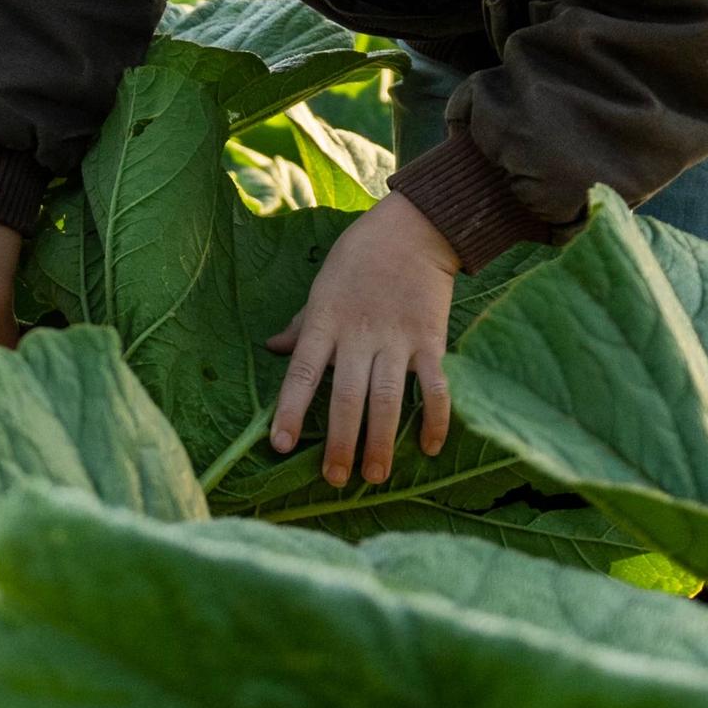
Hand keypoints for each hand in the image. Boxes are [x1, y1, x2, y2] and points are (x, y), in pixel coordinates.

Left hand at [267, 191, 458, 487]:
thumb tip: (273, 348)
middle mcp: (359, 335)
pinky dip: (434, 417)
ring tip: (375, 476)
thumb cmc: (359, 257)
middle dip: (340, 442)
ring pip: (386, 399)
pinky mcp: (431, 340)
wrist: (414, 228)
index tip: (280, 445)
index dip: (289, 410)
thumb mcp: (321, 286)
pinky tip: (429, 447)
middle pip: (345, 398)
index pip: (302, 373)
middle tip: (336, 479)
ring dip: (381, 441)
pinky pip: (434, 386)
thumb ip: (302, 325)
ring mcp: (397, 339)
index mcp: (326, 322)